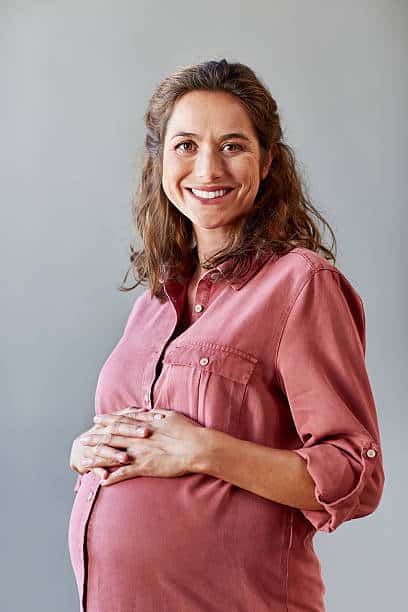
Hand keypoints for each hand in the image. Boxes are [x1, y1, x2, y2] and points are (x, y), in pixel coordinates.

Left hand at [80, 408, 206, 485]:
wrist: (196, 446)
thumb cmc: (187, 430)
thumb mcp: (170, 415)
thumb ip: (157, 414)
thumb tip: (149, 410)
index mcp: (144, 424)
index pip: (121, 421)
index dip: (107, 420)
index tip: (97, 420)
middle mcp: (138, 438)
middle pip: (111, 437)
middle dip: (95, 438)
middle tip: (83, 439)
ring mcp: (140, 452)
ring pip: (113, 456)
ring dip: (97, 459)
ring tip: (84, 462)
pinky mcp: (145, 467)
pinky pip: (125, 473)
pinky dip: (113, 478)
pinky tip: (102, 482)